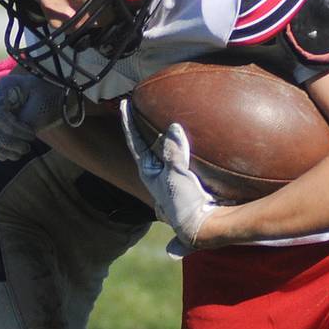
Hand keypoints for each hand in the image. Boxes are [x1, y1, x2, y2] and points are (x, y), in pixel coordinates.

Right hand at [0, 71, 67, 161]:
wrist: (52, 97)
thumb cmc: (50, 98)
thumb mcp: (42, 107)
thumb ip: (26, 120)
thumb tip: (8, 138)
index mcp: (5, 85)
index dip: (13, 130)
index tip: (32, 134)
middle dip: (7, 141)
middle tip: (27, 148)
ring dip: (1, 148)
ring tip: (19, 155)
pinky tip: (9, 156)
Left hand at [119, 100, 217, 252]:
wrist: (204, 225)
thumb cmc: (184, 204)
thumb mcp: (175, 175)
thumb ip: (173, 151)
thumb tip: (173, 127)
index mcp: (149, 172)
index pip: (135, 142)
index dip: (128, 122)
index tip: (124, 104)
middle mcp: (159, 172)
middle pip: (150, 142)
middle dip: (147, 124)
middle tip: (144, 103)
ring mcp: (175, 174)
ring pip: (169, 146)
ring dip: (169, 133)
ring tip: (169, 113)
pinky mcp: (192, 176)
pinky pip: (188, 152)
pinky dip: (188, 141)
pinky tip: (195, 132)